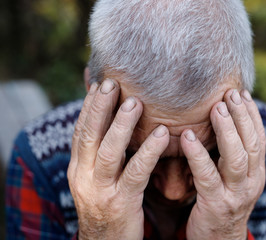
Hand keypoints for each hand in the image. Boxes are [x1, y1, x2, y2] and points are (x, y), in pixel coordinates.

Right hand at [67, 79, 168, 238]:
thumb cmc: (107, 205)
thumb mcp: (96, 178)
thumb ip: (102, 152)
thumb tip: (112, 123)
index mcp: (77, 168)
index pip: (80, 131)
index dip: (89, 106)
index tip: (99, 82)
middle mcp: (83, 177)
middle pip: (89, 136)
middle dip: (100, 107)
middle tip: (112, 82)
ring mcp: (100, 191)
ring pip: (109, 152)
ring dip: (121, 125)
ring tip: (136, 102)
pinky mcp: (121, 203)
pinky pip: (136, 173)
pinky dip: (148, 151)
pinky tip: (162, 135)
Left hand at [181, 89, 265, 239]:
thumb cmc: (223, 202)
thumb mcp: (235, 179)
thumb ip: (232, 154)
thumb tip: (225, 122)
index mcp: (257, 173)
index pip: (260, 138)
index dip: (253, 115)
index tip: (242, 92)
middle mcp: (252, 183)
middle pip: (252, 144)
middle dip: (242, 117)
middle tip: (231, 93)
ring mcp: (236, 195)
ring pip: (236, 159)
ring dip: (227, 131)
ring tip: (216, 108)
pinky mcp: (216, 205)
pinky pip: (207, 177)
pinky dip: (198, 155)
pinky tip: (187, 137)